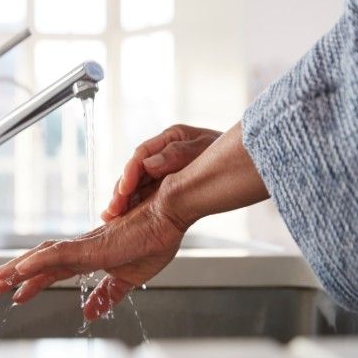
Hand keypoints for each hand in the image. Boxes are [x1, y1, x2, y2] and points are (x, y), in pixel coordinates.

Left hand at [0, 186, 185, 320]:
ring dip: (17, 269)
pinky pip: (57, 254)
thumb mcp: (127, 280)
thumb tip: (89, 313)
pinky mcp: (91, 246)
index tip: (16, 293)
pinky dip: (35, 263)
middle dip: (15, 275)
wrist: (168, 219)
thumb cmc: (154, 241)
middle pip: (40, 262)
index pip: (54, 270)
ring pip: (41, 257)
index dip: (34, 282)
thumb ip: (106, 295)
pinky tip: (18, 271)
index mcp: (90, 255)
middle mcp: (82, 248)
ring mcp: (84, 246)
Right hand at [102, 125, 220, 222]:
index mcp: (170, 138)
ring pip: (136, 185)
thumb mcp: (206, 148)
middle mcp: (162, 154)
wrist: (248, 162)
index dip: (130, 172)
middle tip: (113, 211)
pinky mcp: (166, 186)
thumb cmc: (230, 150)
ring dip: (122, 201)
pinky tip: (120, 219)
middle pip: (134, 172)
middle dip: (121, 191)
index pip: (142, 154)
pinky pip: (145, 195)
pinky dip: (132, 206)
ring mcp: (163, 170)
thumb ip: (177, 154)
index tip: (124, 189)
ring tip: (110, 218)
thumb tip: (148, 165)